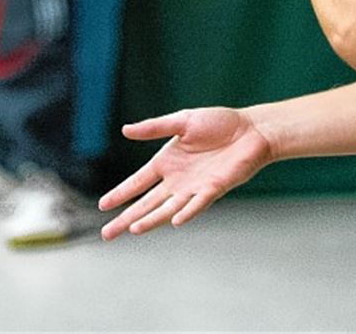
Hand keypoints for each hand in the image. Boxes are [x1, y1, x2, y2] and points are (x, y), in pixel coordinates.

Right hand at [99, 107, 272, 239]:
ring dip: (151, 219)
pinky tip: (173, 220)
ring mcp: (194, 187)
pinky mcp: (214, 189)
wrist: (252, 129)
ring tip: (133, 229)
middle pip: (147, 202)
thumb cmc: (220, 123)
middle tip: (107, 234)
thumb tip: (125, 130)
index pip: (138, 182)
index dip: (121, 193)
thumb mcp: (183, 121)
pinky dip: (186, 212)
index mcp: (167, 162)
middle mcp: (177, 179)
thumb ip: (155, 128)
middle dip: (127, 217)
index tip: (103, 205)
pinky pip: (197, 204)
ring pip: (168, 208)